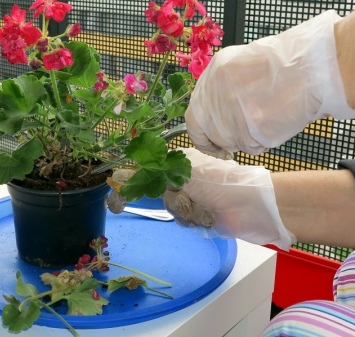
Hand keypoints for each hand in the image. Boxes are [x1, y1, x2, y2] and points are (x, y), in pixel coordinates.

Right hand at [163, 148, 295, 249]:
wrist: (250, 207)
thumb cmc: (218, 184)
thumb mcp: (188, 172)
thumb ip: (163, 173)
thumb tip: (138, 172)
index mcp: (183, 165)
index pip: (158, 171)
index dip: (151, 180)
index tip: (150, 189)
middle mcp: (187, 180)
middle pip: (164, 195)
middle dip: (177, 201)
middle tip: (191, 199)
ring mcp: (195, 199)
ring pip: (174, 210)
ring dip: (188, 213)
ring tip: (206, 211)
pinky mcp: (202, 216)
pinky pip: (186, 222)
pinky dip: (197, 221)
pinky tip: (209, 219)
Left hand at [186, 10, 354, 155]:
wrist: (310, 69)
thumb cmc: (285, 65)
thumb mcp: (243, 65)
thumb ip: (224, 87)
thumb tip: (219, 110)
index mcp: (212, 74)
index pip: (195, 115)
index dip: (203, 132)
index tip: (210, 141)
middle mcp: (212, 95)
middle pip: (205, 131)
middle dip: (217, 142)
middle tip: (232, 146)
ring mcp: (225, 115)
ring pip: (226, 141)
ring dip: (242, 140)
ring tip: (263, 123)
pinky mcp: (242, 133)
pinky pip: (247, 147)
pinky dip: (259, 143)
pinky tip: (272, 125)